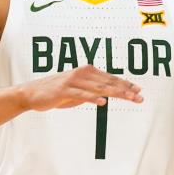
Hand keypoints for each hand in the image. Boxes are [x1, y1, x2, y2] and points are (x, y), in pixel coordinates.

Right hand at [23, 65, 141, 110]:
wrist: (33, 93)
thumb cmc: (58, 93)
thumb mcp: (79, 92)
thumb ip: (94, 91)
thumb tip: (110, 94)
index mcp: (88, 72)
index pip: (111, 79)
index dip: (126, 85)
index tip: (139, 91)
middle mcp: (83, 73)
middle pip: (108, 83)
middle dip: (126, 90)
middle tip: (139, 97)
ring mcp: (73, 80)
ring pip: (98, 88)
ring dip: (115, 93)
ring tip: (128, 98)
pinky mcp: (64, 90)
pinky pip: (81, 94)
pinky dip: (92, 98)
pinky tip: (102, 102)